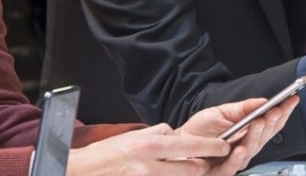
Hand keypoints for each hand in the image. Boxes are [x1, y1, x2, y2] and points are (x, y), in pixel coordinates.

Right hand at [66, 97, 295, 175]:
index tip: (225, 147)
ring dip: (190, 175)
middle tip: (213, 162)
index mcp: (152, 144)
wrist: (79, 171)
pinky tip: (176, 174)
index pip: (193, 145)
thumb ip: (160, 134)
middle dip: (206, 166)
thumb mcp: (136, 136)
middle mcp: (150, 163)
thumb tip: (178, 136)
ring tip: (195, 169)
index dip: (214, 147)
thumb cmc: (106, 153)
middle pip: (193, 169)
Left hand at [177, 96, 298, 173]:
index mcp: (247, 133)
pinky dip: (237, 157)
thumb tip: (263, 101)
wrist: (176, 144)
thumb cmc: (198, 130)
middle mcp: (244, 148)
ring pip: (251, 151)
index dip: (282, 112)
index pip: (270, 123)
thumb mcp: (221, 112)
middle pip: (264, 137)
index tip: (292, 100)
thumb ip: (243, 109)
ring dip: (257, 136)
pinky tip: (241, 147)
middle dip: (273, 123)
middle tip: (276, 110)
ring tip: (261, 122)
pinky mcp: (219, 171)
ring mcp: (233, 161)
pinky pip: (231, 167)